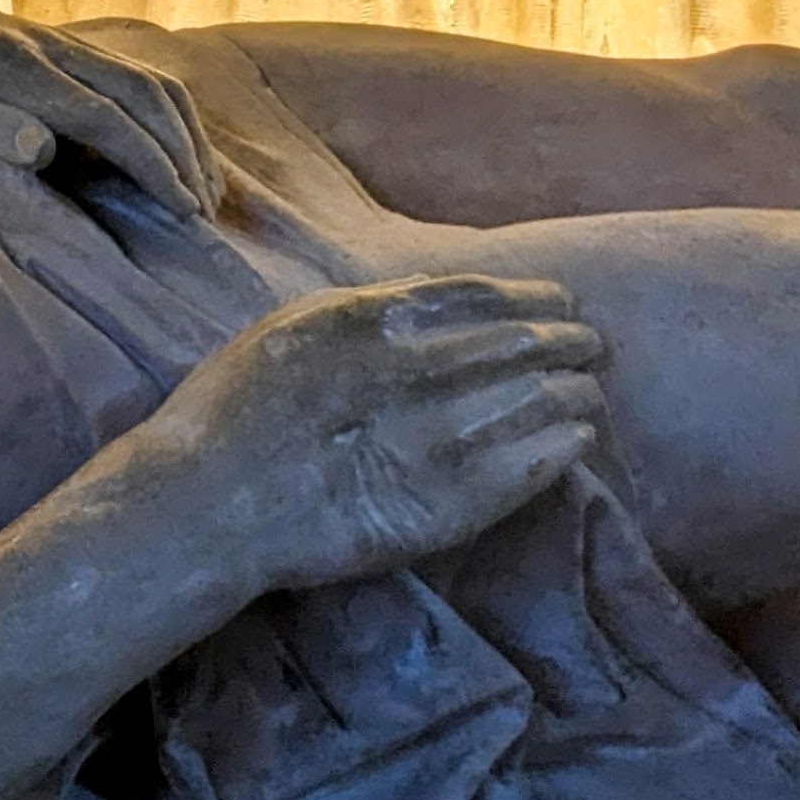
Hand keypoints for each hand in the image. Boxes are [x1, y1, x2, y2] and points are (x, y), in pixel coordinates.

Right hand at [143, 275, 606, 596]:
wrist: (209, 504)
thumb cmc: (234, 410)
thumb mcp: (288, 328)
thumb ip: (366, 308)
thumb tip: (440, 294)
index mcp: (367, 320)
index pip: (479, 297)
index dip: (530, 295)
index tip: (558, 299)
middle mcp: (408, 372)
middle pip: (520, 344)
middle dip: (566, 339)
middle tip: (590, 344)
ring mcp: (431, 441)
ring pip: (537, 402)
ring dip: (574, 391)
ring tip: (589, 390)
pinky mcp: (446, 505)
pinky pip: (528, 469)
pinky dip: (562, 445)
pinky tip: (576, 437)